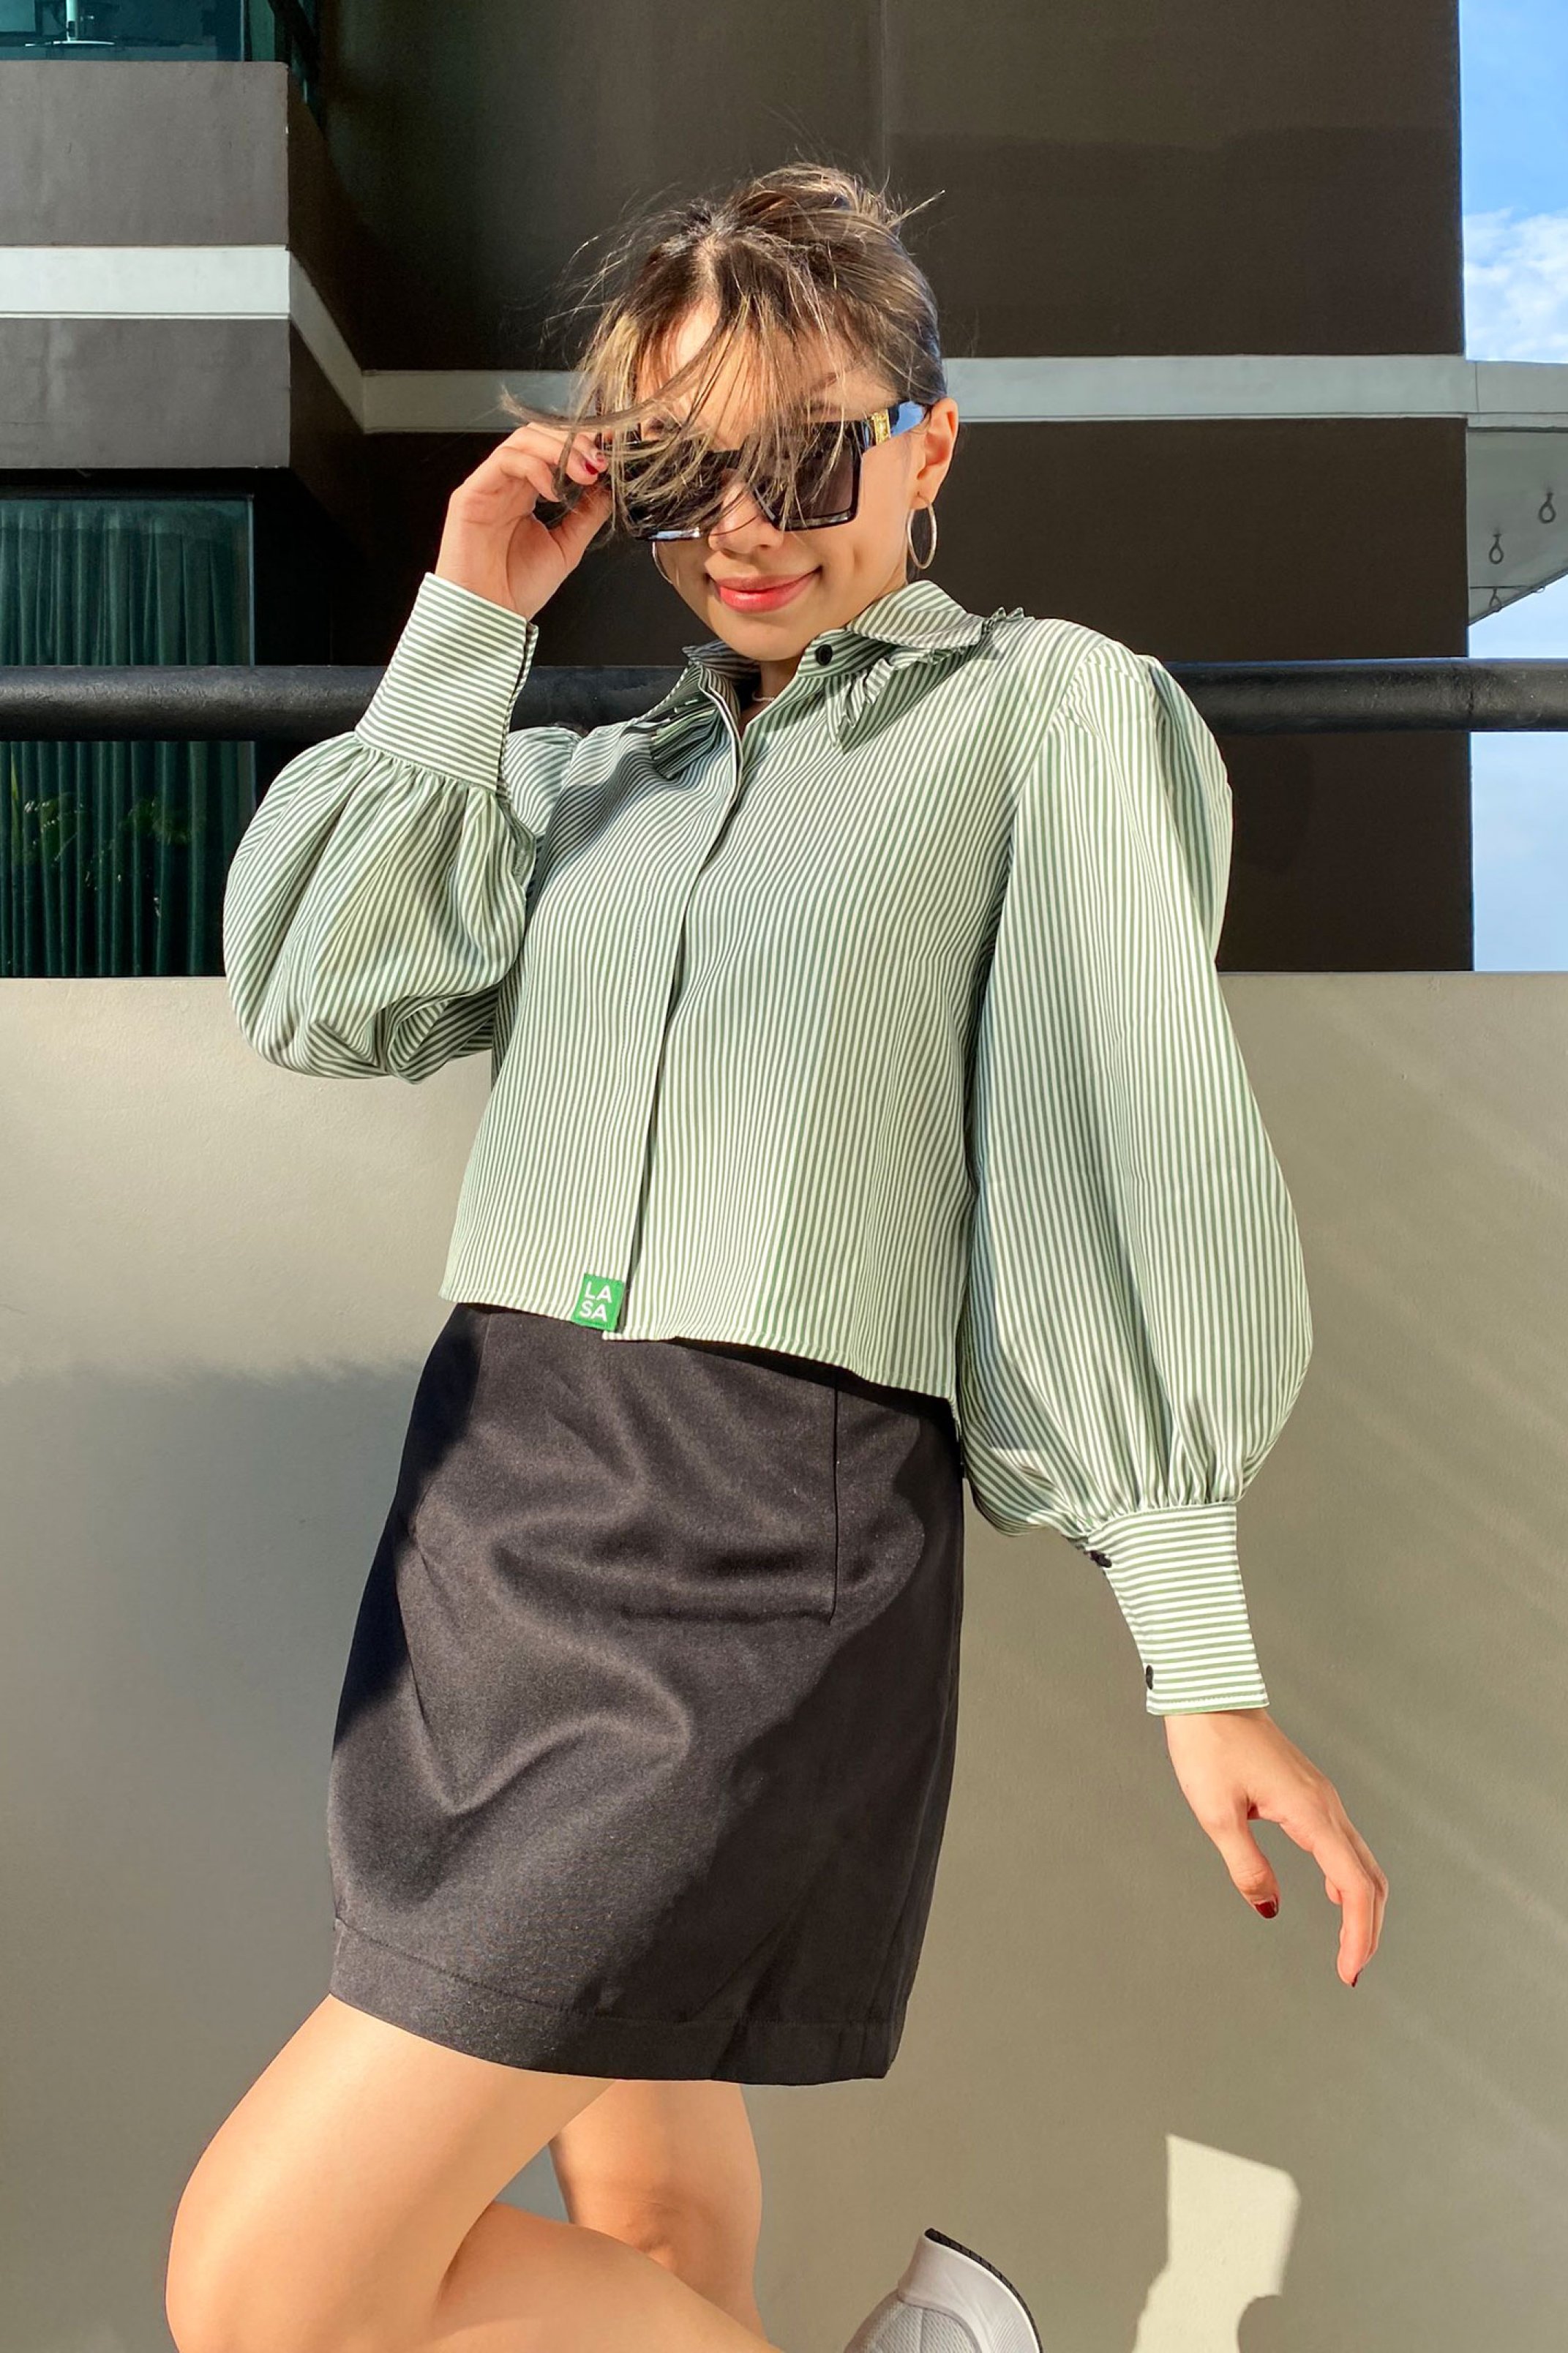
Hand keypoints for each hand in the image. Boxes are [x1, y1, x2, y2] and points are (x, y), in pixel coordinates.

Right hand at [434, 419, 613, 621]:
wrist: (490, 617)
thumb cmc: (516, 589)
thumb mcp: (566, 548)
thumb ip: (586, 516)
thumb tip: (607, 490)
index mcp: (526, 495)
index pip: (551, 452)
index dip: (580, 446)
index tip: (609, 454)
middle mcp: (507, 486)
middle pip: (537, 437)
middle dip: (573, 443)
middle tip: (598, 462)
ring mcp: (488, 486)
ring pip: (522, 441)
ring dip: (559, 449)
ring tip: (584, 473)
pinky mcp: (471, 494)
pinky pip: (504, 461)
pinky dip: (535, 467)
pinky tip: (554, 490)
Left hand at [1160, 1707, 1386, 1985]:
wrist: (1209, 1693)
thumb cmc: (1208, 1746)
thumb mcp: (1216, 1813)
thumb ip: (1246, 1866)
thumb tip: (1269, 1910)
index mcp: (1310, 1814)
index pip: (1352, 1888)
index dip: (1357, 1935)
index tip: (1348, 1973)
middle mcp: (1327, 1806)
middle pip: (1369, 1879)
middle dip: (1368, 1929)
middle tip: (1351, 1970)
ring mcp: (1323, 1798)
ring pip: (1361, 1861)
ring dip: (1361, 1906)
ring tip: (1349, 1945)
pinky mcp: (1310, 1793)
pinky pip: (1344, 1844)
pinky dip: (1349, 1879)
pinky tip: (1334, 1896)